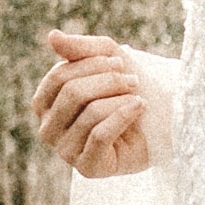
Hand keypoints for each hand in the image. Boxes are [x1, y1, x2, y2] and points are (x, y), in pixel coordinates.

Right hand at [31, 28, 151, 178]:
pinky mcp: (87, 167)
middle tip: (133, 80)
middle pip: (72, 93)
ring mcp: (65, 151)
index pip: (59, 76)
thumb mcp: (106, 60)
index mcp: (45, 103)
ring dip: (121, 99)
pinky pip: (101, 135)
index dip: (92, 65)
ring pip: (90, 113)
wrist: (160, 124)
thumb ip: (79, 49)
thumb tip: (52, 37)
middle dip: (109, 81)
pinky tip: (140, 108)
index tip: (120, 63)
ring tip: (138, 97)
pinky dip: (124, 116)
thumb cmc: (128, 90)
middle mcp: (48, 129)